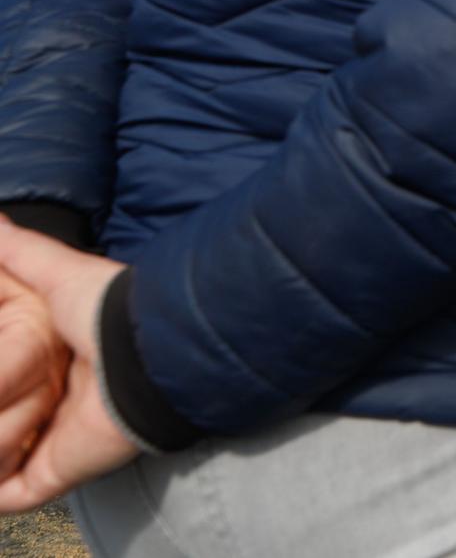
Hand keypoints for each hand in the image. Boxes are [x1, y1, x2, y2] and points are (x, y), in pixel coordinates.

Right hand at [0, 219, 138, 512]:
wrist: (147, 354)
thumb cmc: (110, 311)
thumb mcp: (58, 272)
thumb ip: (22, 253)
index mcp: (62, 360)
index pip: (12, 378)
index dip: (1, 375)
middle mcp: (61, 403)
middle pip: (10, 423)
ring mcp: (58, 441)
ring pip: (4, 459)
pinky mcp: (57, 472)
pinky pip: (12, 494)